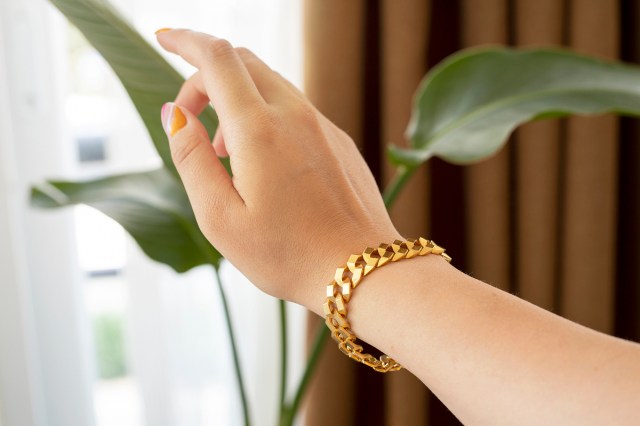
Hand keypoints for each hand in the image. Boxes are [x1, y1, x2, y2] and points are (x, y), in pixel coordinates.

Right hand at [156, 29, 400, 311]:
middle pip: (243, 62)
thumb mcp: (220, 218)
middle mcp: (295, 115)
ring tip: (224, 152)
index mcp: (259, 130)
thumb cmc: (288, 254)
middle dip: (206, 76)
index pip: (216, 58)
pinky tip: (263, 162)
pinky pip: (295, 109)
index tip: (164, 38)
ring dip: (236, 101)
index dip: (185, 40)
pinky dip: (266, 116)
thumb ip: (191, 158)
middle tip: (190, 116)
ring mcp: (323, 126)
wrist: (364, 271)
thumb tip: (174, 113)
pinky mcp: (339, 141)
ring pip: (270, 85)